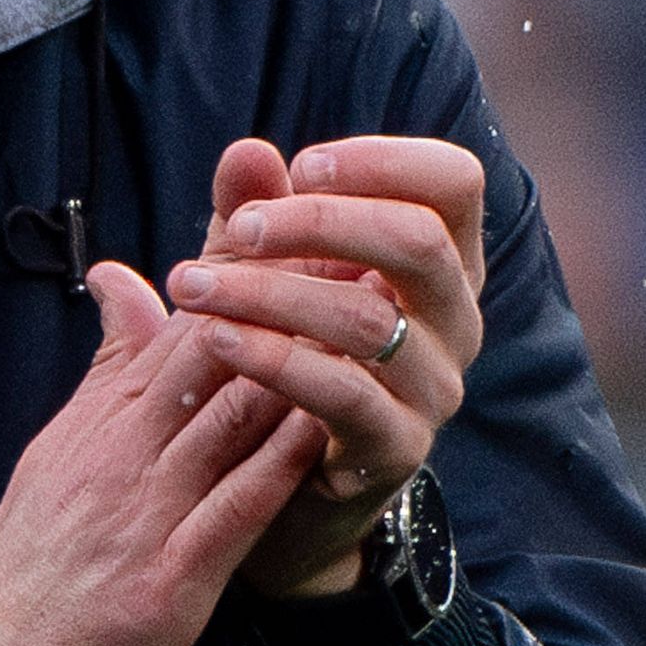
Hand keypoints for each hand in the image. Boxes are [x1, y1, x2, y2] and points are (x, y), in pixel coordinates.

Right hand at [0, 262, 328, 645]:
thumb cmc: (32, 558)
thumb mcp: (63, 446)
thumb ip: (108, 367)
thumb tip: (121, 279)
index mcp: (104, 419)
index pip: (183, 323)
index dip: (240, 265)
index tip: (295, 212)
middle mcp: (124, 452)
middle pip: (213, 351)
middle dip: (283, 293)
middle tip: (351, 239)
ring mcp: (146, 513)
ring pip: (229, 417)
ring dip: (300, 359)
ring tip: (359, 312)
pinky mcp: (167, 581)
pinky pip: (231, 511)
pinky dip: (276, 465)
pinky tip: (321, 427)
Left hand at [162, 135, 487, 602]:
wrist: (279, 494)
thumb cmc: (277, 359)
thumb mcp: (263, 279)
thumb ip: (257, 217)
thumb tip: (245, 152)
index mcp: (440, 265)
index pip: (452, 184)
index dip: (383, 161)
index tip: (302, 166)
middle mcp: (454, 322)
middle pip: (418, 241)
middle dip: (320, 222)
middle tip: (239, 229)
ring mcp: (434, 390)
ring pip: (368, 319)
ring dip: (269, 292)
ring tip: (191, 286)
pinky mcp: (397, 450)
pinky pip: (342, 394)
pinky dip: (273, 359)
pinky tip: (214, 340)